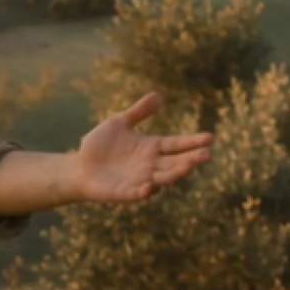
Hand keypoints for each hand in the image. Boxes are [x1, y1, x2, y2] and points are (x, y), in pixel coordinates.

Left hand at [74, 93, 213, 203]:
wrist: (79, 167)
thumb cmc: (101, 145)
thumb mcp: (119, 123)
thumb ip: (138, 112)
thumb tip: (158, 95)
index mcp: (153, 147)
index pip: (177, 143)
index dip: (193, 141)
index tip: (209, 137)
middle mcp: (151, 165)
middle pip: (176, 162)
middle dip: (191, 159)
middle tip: (206, 154)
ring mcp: (140, 180)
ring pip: (163, 178)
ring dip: (175, 173)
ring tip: (187, 166)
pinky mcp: (125, 192)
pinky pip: (136, 193)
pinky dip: (143, 191)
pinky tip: (148, 187)